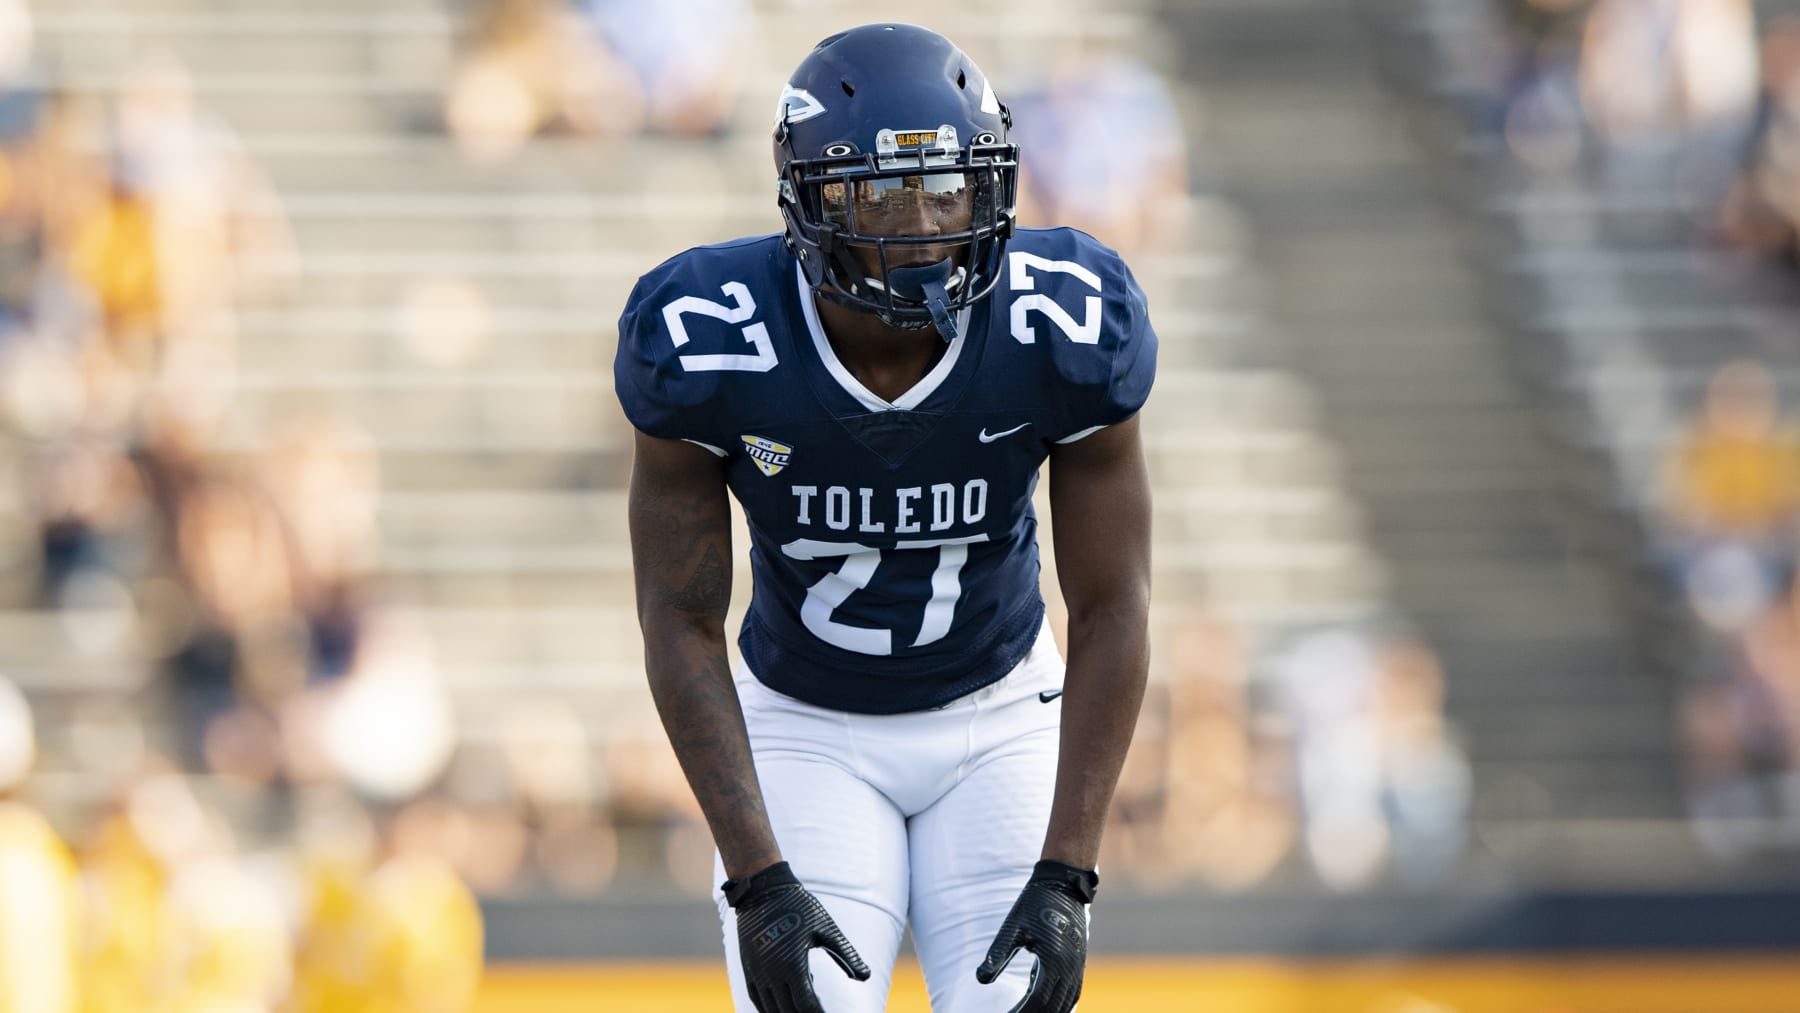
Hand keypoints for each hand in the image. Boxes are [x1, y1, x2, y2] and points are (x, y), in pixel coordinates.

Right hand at [724, 861, 870, 1012]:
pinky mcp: (748, 968)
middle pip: (788, 1011)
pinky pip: (756, 998)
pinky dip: (769, 1009)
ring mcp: (756, 972)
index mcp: (793, 965)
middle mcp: (771, 973)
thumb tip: (866, 976)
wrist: (763, 890)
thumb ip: (846, 955)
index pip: (806, 1005)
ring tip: (804, 1011)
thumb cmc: (799, 907)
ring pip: (770, 1009)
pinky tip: (783, 1007)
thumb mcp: (826, 929)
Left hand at [975, 860, 1097, 1012]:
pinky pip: (1072, 990)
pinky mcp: (1078, 959)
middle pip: (1054, 1007)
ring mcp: (1077, 964)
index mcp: (1054, 961)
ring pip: (1067, 1001)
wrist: (1063, 883)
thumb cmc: (1035, 902)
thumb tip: (980, 979)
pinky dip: (1060, 1002)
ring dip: (1050, 1011)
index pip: (1037, 1001)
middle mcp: (1070, 967)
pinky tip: (1042, 1002)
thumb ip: (997, 955)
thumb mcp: (1012, 927)